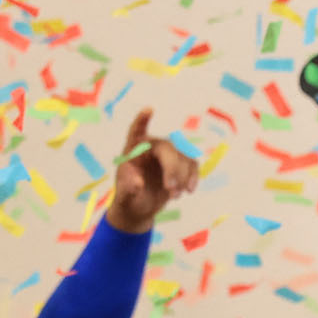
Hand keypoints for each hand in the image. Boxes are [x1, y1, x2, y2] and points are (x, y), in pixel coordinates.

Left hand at [103, 109, 199, 232]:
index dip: (143, 120)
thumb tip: (137, 183)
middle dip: (173, 169)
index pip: (137, 130)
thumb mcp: (124, 196)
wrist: (140, 207)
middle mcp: (152, 146)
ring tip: (174, 196)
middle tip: (171, 190)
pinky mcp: (181, 164)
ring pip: (184, 157)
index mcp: (134, 148)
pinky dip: (193, 177)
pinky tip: (189, 190)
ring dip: (182, 177)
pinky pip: (193, 164)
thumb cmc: (129, 197)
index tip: (150, 110)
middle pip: (168, 148)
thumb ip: (128, 189)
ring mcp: (168, 154)